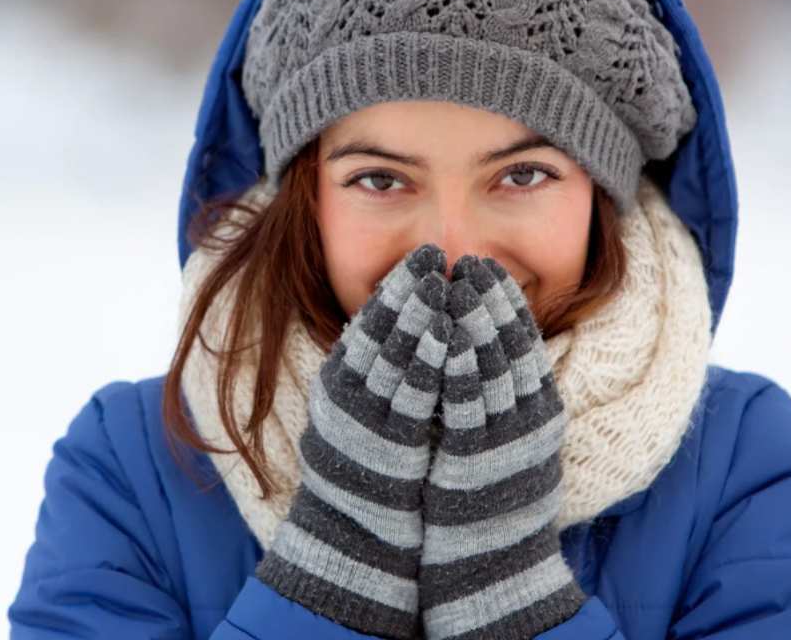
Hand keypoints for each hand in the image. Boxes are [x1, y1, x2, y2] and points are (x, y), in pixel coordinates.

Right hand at [255, 244, 451, 639]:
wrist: (354, 537)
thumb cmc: (365, 471)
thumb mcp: (359, 412)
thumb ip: (374, 372)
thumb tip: (403, 329)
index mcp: (339, 382)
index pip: (368, 322)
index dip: (396, 286)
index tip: (421, 257)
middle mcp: (346, 394)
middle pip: (379, 330)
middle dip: (408, 289)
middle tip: (433, 254)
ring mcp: (365, 417)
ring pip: (394, 354)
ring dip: (420, 314)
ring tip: (443, 282)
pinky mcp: (389, 443)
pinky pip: (413, 392)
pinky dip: (431, 358)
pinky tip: (451, 334)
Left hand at [418, 255, 584, 639]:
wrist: (494, 562)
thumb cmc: (495, 494)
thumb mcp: (513, 437)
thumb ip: (506, 394)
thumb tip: (486, 346)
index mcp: (541, 409)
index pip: (525, 342)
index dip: (506, 302)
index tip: (487, 268)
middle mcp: (529, 420)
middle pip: (511, 346)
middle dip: (490, 300)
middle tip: (470, 262)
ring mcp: (505, 439)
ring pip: (492, 367)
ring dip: (474, 322)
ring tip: (456, 283)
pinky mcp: (476, 459)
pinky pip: (467, 404)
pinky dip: (458, 366)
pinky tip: (446, 337)